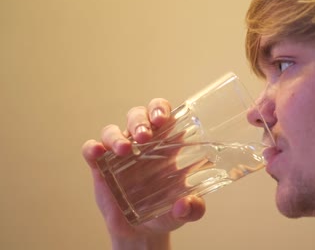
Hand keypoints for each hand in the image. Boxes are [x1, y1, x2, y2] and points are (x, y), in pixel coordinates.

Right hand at [82, 98, 205, 247]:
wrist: (143, 233)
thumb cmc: (167, 212)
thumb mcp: (188, 212)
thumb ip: (193, 208)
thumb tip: (185, 205)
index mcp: (166, 145)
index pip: (162, 114)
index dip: (161, 109)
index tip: (163, 118)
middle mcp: (141, 145)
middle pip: (137, 115)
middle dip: (140, 120)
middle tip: (145, 136)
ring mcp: (119, 154)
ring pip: (112, 130)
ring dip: (117, 136)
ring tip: (125, 150)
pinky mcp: (101, 167)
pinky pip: (92, 149)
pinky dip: (92, 147)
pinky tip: (97, 152)